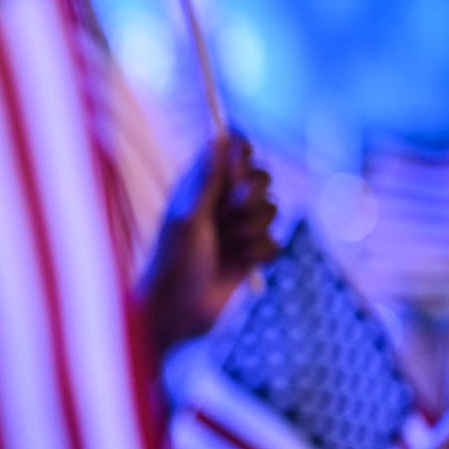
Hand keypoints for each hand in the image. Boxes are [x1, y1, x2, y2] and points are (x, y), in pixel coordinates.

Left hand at [139, 134, 278, 358]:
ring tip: (228, 246)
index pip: (233, 152)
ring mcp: (236, 229)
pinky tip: (239, 265)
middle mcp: (219, 204)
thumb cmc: (173, 262)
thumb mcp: (189, 217)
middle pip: (260, 178)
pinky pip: (275, 243)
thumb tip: (220, 136)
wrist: (177, 312)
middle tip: (230, 214)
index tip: (237, 172)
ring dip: (252, 229)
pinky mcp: (249, 255)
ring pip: (272, 210)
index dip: (242, 157)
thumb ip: (208, 179)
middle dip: (251, 196)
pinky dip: (259, 254)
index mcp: (199, 188)